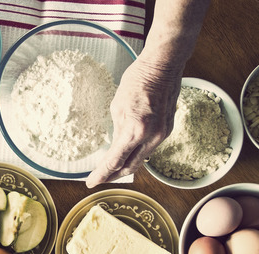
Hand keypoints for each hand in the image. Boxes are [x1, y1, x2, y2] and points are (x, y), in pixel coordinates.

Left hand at [85, 58, 181, 187]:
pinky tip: (129, 154)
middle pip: (130, 167)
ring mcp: (162, 135)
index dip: (102, 174)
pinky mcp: (167, 130)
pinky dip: (137, 153)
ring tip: (112, 170)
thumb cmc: (137, 80)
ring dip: (126, 165)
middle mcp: (151, 137)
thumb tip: (117, 144)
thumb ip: (118, 129)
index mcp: (135, 130)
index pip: (115, 161)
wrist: (163, 66)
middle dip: (114, 175)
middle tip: (100, 179)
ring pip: (141, 159)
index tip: (91, 182)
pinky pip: (150, 148)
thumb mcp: (117, 106)